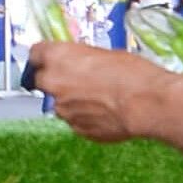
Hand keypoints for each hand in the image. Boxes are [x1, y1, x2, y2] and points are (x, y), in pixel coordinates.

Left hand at [25, 42, 167, 141]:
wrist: (146, 104)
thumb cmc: (131, 73)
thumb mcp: (105, 54)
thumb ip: (83, 59)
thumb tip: (80, 64)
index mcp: (58, 57)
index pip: (36, 53)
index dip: (44, 56)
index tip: (49, 57)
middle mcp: (53, 83)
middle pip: (41, 80)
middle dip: (54, 80)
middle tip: (75, 79)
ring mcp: (63, 110)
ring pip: (60, 103)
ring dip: (73, 100)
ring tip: (100, 98)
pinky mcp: (76, 129)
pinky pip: (76, 120)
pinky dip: (86, 116)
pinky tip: (106, 112)